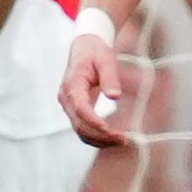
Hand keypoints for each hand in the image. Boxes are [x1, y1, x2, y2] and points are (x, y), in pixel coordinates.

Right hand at [61, 32, 130, 147]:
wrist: (84, 48)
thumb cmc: (95, 52)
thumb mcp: (106, 60)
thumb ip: (110, 77)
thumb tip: (114, 97)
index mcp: (72, 85)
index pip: (81, 108)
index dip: (94, 121)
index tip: (109, 129)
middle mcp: (67, 99)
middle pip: (80, 124)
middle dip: (101, 135)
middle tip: (124, 140)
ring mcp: (69, 106)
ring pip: (80, 130)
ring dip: (99, 140)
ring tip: (122, 142)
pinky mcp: (76, 110)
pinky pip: (83, 128)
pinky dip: (96, 137)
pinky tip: (113, 139)